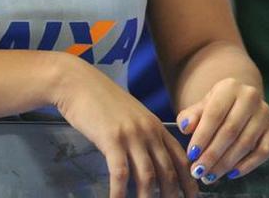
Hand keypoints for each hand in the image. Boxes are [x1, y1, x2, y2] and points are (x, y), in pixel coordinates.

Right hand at [55, 59, 197, 197]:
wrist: (76, 82)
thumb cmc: (99, 96)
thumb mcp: (130, 113)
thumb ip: (143, 131)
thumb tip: (149, 154)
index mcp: (155, 126)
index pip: (180, 158)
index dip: (189, 181)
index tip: (191, 196)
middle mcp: (148, 132)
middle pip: (168, 171)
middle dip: (172, 194)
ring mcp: (131, 136)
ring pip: (148, 176)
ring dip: (148, 197)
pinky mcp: (112, 140)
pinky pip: (120, 173)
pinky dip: (120, 191)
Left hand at [177, 78, 268, 184]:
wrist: (240, 101)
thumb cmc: (217, 106)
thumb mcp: (201, 106)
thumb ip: (190, 116)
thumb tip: (184, 128)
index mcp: (229, 88)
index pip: (214, 115)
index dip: (202, 137)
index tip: (191, 155)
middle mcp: (251, 98)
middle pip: (230, 131)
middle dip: (212, 154)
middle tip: (198, 171)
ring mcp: (265, 115)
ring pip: (246, 143)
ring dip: (226, 163)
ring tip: (210, 175)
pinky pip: (263, 152)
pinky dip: (247, 165)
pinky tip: (231, 173)